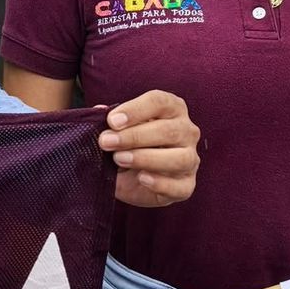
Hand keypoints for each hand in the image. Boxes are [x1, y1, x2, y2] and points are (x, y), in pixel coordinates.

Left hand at [97, 90, 199, 208]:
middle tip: (106, 142)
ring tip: (119, 159)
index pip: (160, 102)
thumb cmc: (127, 145)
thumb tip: (99, 111)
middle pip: (168, 130)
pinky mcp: (187, 185)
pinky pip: (180, 186)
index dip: (135, 110)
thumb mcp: (117, 131)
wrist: (131, 179)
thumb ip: (110, 121)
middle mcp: (187, 131)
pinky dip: (161, 183)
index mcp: (172, 109)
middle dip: (134, 136)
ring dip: (146, 158)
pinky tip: (141, 178)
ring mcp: (190, 159)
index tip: (112, 121)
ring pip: (180, 158)